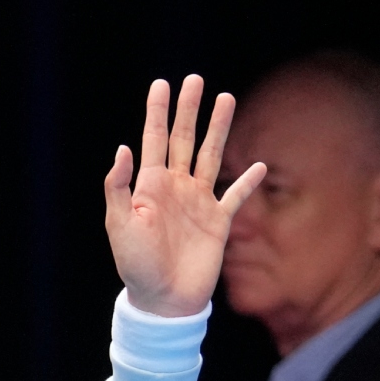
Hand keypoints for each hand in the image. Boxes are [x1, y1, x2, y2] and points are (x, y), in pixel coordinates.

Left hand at [105, 76, 265, 316]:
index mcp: (150, 186)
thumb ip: (119, 187)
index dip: (158, 112)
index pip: (154, 139)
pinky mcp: (218, 222)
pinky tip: (260, 165)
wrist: (163, 300)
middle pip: (184, 139)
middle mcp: (175, 188)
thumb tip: (124, 148)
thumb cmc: (136, 266)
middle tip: (195, 80)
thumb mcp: (119, 225)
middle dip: (189, 110)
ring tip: (226, 99)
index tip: (162, 84)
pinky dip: (248, 182)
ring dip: (219, 129)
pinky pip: (236, 196)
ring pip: (211, 156)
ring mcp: (198, 203)